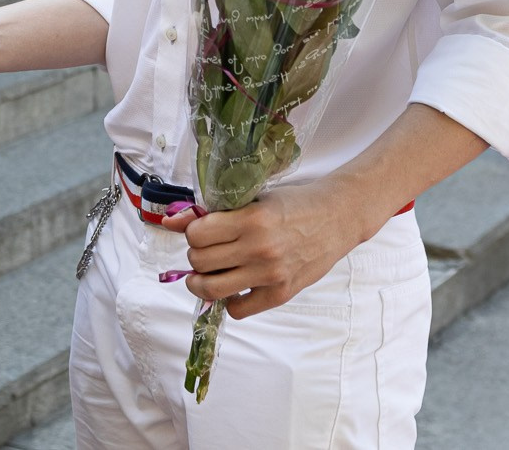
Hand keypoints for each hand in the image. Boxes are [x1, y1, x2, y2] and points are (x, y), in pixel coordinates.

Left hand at [158, 180, 367, 320]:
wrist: (338, 217)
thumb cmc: (295, 203)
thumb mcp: (253, 198)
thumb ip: (213, 212)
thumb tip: (170, 221)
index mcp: (252, 219)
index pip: (197, 235)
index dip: (193, 232)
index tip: (201, 230)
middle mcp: (260, 248)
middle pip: (200, 262)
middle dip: (196, 255)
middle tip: (207, 250)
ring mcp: (271, 274)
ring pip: (212, 289)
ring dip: (202, 282)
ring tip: (208, 273)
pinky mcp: (281, 293)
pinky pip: (239, 309)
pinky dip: (230, 301)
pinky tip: (235, 286)